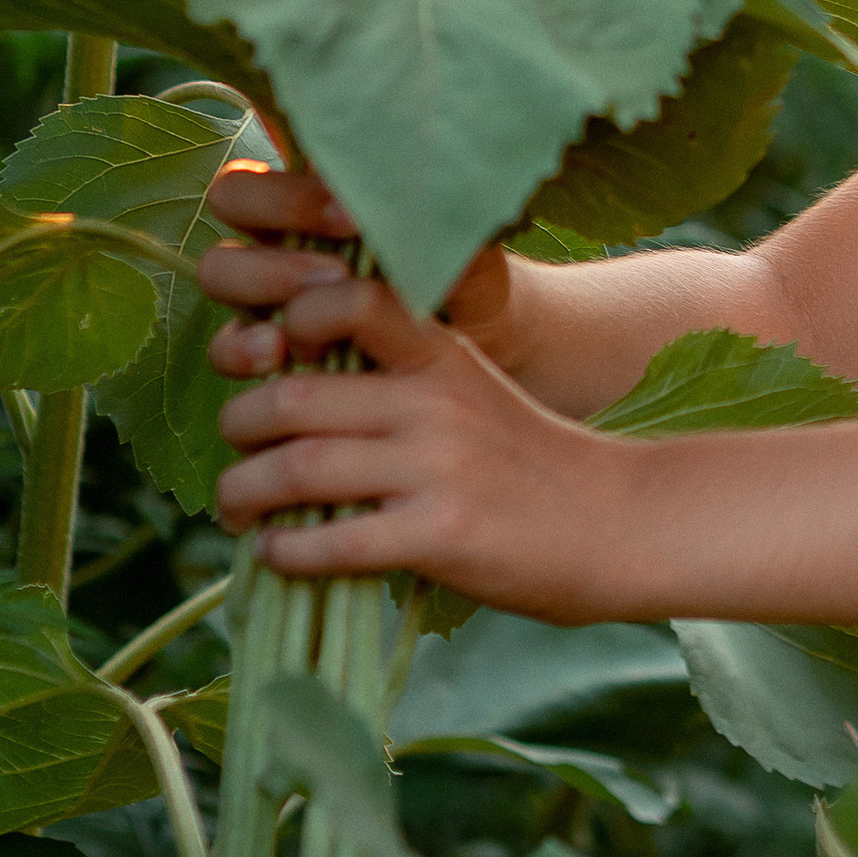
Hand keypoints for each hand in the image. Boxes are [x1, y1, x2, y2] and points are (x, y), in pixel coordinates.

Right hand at [200, 162, 521, 383]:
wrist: (477, 347)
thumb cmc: (466, 280)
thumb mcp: (465, 254)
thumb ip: (448, 227)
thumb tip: (426, 203)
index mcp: (325, 190)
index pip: (284, 157)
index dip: (298, 190)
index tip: (353, 220)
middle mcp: (286, 228)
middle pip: (233, 199)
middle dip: (278, 224)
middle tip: (335, 271)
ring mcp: (267, 287)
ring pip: (219, 268)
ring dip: (257, 285)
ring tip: (301, 317)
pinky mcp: (266, 348)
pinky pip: (224, 344)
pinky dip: (241, 349)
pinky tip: (280, 358)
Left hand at [210, 265, 624, 617]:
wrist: (620, 521)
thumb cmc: (533, 462)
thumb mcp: (475, 392)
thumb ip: (402, 383)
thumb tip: (288, 399)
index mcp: (442, 356)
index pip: (350, 301)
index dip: (289, 318)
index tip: (270, 355)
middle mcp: (434, 402)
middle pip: (293, 398)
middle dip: (241, 430)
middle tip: (237, 456)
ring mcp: (438, 468)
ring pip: (298, 469)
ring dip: (245, 495)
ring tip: (240, 510)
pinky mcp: (441, 535)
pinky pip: (332, 542)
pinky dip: (285, 553)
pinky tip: (279, 556)